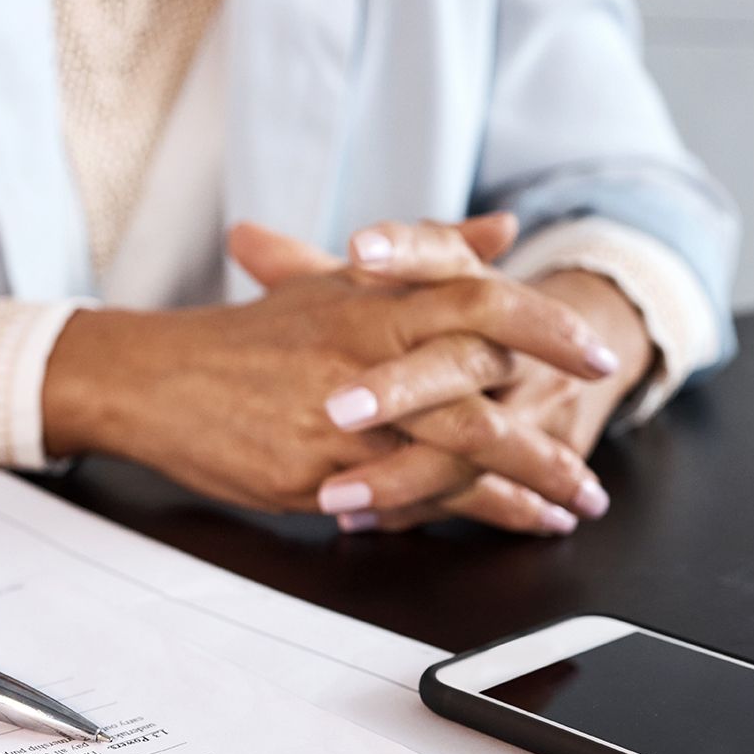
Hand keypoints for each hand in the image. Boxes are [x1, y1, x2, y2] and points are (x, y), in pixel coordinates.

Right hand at [41, 219, 618, 516]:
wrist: (156, 378)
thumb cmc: (248, 338)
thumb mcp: (340, 281)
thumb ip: (431, 253)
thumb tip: (502, 227)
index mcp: (374, 298)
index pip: (483, 301)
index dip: (549, 328)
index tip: (598, 357)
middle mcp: (365, 351)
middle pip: (483, 388)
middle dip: (547, 436)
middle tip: (594, 472)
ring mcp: (341, 415)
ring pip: (452, 450)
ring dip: (521, 485)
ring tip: (569, 508)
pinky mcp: (314, 468)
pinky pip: (402, 496)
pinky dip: (459, 513)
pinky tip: (501, 525)